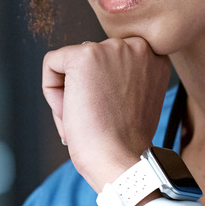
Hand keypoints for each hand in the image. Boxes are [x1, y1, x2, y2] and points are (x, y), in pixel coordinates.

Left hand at [42, 37, 170, 191]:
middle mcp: (138, 46)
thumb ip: (124, 79)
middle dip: (86, 90)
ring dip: (70, 93)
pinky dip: (51, 91)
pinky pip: (51, 63)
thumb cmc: (126, 141)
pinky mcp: (85, 55)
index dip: (103, 91)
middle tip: (96, 119)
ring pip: (70, 64)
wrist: (121, 159)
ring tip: (85, 118)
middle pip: (91, 61)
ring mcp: (111, 49)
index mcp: (154, 58)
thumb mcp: (136, 100)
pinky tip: (70, 111)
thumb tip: (95, 74)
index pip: (112, 63)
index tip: (110, 114)